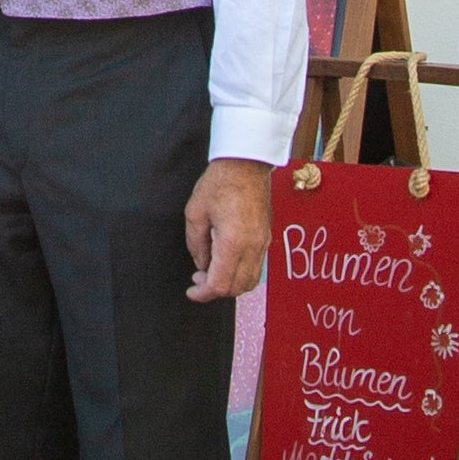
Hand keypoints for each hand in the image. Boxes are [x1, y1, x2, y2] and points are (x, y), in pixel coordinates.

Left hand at [184, 157, 272, 300]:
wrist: (246, 165)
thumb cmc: (219, 184)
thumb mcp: (195, 213)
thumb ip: (196, 244)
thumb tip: (201, 265)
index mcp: (233, 242)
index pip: (220, 284)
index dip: (203, 294)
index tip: (191, 291)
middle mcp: (253, 247)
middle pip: (236, 288)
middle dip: (214, 290)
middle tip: (197, 279)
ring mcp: (263, 243)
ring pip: (250, 281)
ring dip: (229, 284)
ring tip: (210, 271)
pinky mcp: (266, 238)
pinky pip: (256, 268)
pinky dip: (240, 274)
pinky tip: (225, 262)